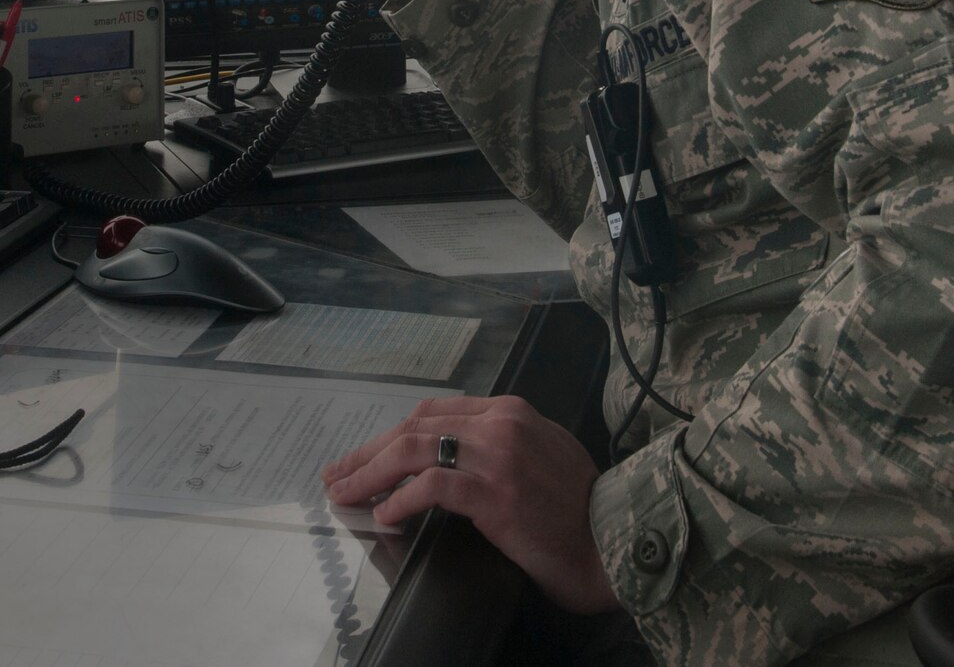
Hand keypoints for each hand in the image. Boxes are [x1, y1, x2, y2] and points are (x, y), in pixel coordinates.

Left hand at [321, 396, 618, 615]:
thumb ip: (499, 444)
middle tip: (338, 474)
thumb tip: (446, 458)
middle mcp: (502, 424)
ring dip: (370, 474)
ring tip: (346, 494)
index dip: (390, 435)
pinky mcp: (495, 493)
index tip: (364, 456)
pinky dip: (401, 499)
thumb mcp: (541, 455)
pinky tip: (386, 515)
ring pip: (413, 452)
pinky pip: (432, 487)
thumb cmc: (579, 509)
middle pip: (414, 428)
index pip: (432, 413)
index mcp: (510, 411)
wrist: (614, 543)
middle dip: (368, 452)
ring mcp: (498, 456)